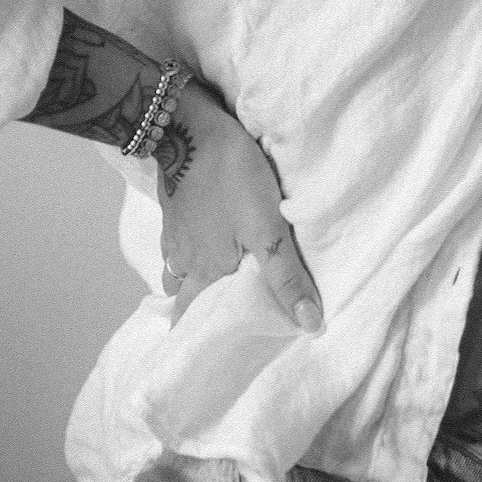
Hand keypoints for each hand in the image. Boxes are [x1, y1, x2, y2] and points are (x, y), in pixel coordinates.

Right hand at [156, 80, 323, 332]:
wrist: (190, 126)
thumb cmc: (232, 178)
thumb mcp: (268, 228)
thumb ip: (286, 277)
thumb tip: (310, 326)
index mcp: (205, 273)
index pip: (194, 320)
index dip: (202, 337)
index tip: (212, 355)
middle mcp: (182, 260)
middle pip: (184, 298)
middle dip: (196, 312)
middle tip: (216, 322)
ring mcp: (172, 233)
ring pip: (177, 270)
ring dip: (189, 282)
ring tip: (210, 287)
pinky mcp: (171, 207)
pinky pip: (176, 243)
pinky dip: (186, 252)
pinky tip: (203, 242)